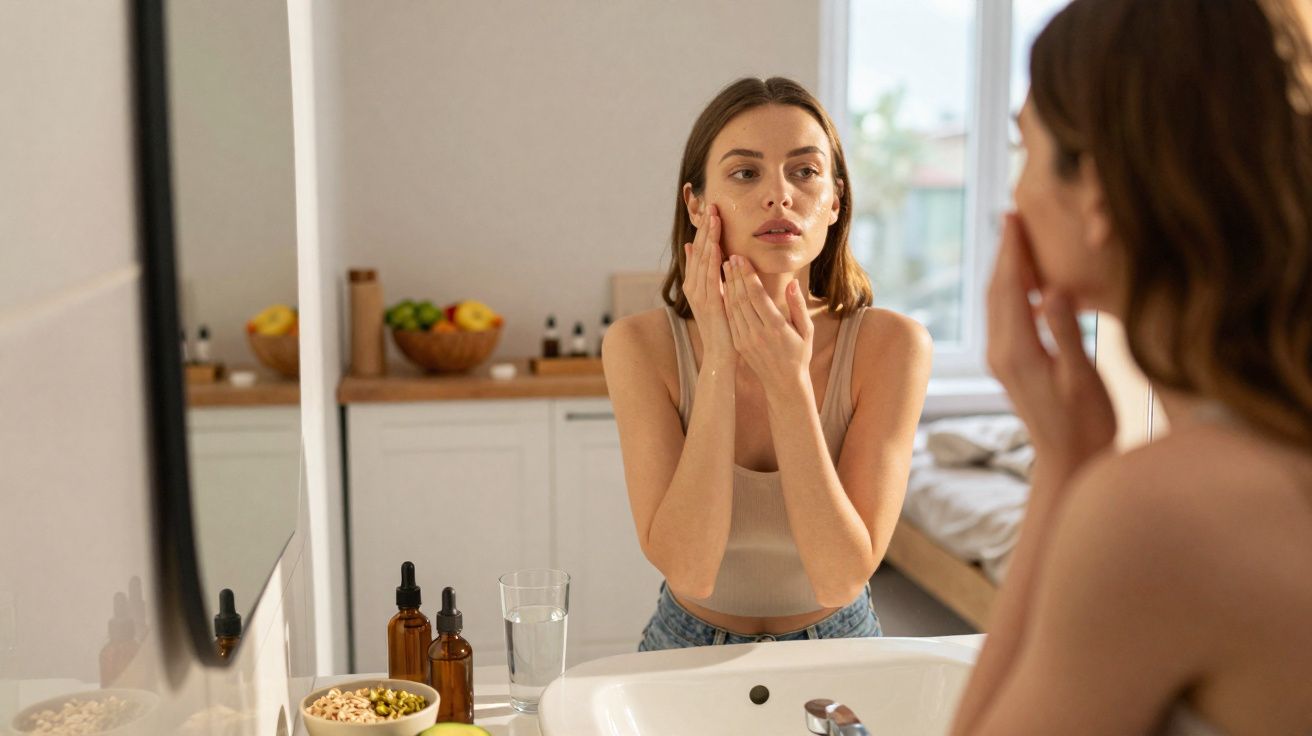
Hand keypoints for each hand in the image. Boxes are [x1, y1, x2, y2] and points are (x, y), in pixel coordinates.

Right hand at [682, 204, 735, 365]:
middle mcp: (693, 287)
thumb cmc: (723, 327)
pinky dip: (712, 260)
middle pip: (699, 251)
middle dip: (705, 228)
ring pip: (703, 260)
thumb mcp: (716, 298)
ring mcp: (699, 295)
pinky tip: (716, 246)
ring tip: (713, 218)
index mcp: (695, 284)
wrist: (719, 354)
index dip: (704, 230)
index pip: (699, 251)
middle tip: (711, 205)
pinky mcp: (708, 303)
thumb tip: (697, 250)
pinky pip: (710, 277)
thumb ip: (709, 276)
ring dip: (708, 238)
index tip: (711, 210)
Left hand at [722, 255, 813, 393]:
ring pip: (733, 307)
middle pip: (742, 299)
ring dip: (728, 285)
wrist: (784, 383)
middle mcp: (758, 333)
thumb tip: (792, 282)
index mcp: (776, 328)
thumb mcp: (806, 330)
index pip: (758, 296)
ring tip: (725, 266)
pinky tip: (724, 287)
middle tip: (730, 255)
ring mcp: (746, 339)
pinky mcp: (738, 344)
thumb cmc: (799, 353)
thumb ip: (798, 306)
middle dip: (735, 275)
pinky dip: (725, 301)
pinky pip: (730, 318)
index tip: (741, 258)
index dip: (747, 276)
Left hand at [987, 213, 1116, 482]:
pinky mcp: (1010, 364)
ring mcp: (1002, 359)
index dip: (1012, 249)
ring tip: (1019, 238)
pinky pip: (1005, 316)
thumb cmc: (1086, 424)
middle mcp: (1001, 352)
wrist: (1069, 462)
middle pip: (997, 290)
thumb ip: (1064, 332)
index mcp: (1017, 350)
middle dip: (1005, 252)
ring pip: (998, 302)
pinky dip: (1013, 291)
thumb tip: (1050, 290)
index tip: (1014, 216)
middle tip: (1013, 215)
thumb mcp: (1082, 377)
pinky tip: (1031, 281)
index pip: (1009, 288)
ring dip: (1007, 269)